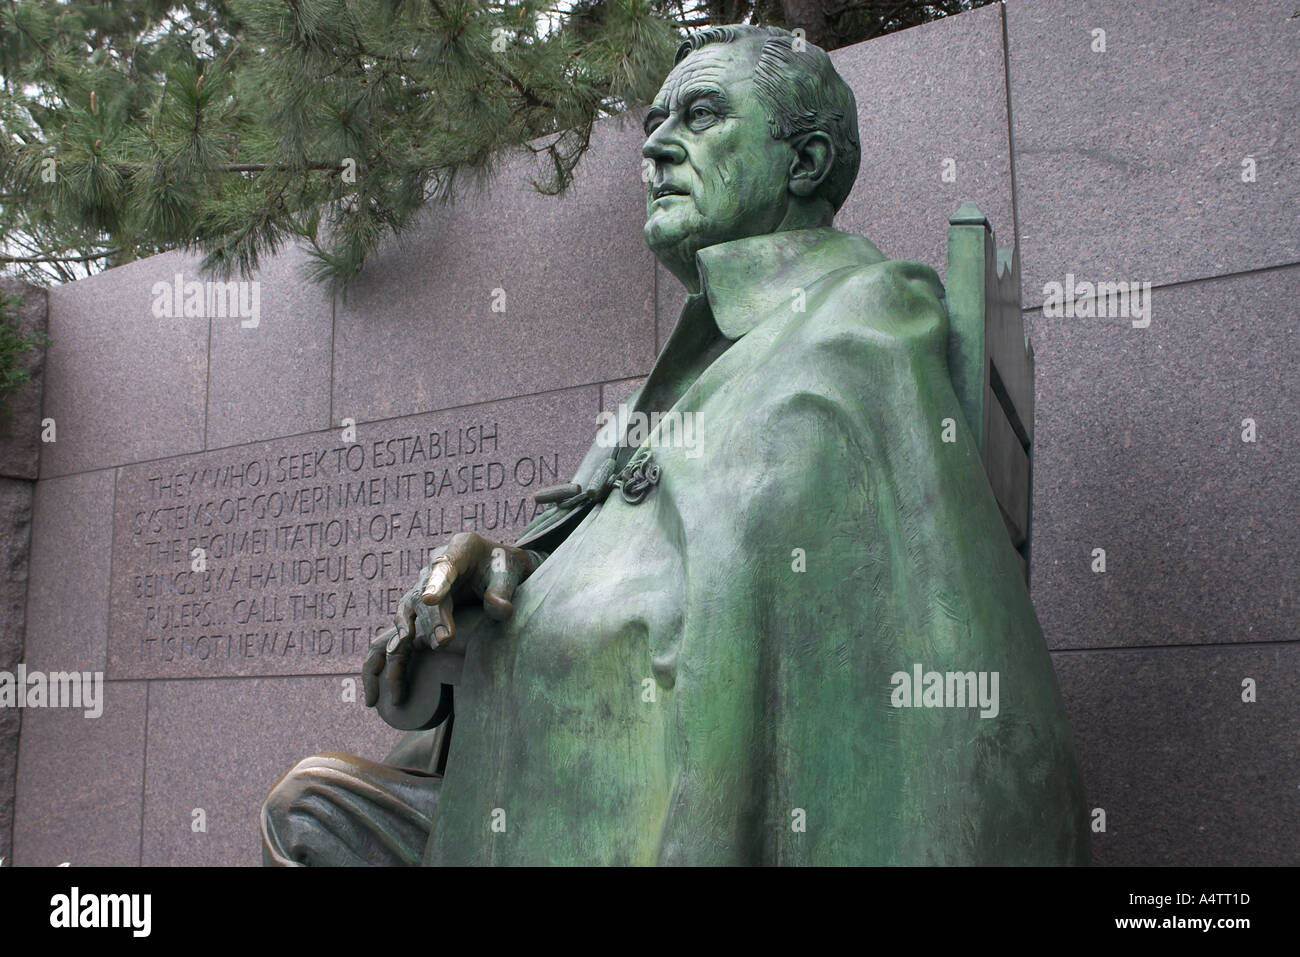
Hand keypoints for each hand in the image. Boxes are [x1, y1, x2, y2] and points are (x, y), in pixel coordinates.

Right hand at [362, 532, 541, 706]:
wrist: (497, 567)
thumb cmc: (504, 567)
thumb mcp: (511, 573)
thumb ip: (504, 591)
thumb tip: (500, 610)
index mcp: (462, 548)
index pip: (446, 565)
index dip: (436, 583)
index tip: (429, 600)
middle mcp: (438, 562)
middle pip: (428, 589)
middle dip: (434, 616)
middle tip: (444, 641)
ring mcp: (427, 580)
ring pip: (414, 603)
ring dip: (419, 626)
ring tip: (432, 646)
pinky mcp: (422, 598)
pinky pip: (408, 614)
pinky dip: (404, 630)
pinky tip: (398, 648)